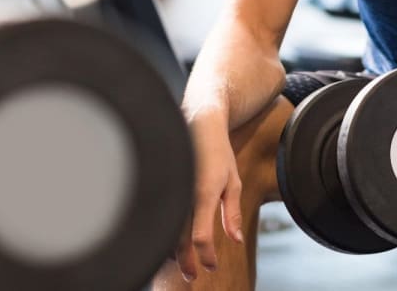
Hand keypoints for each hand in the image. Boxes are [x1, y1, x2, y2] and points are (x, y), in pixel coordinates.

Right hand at [175, 112, 244, 280]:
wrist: (197, 121)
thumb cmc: (218, 152)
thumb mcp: (232, 181)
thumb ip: (231, 213)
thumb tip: (235, 241)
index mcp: (203, 193)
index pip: (201, 236)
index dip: (205, 256)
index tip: (212, 267)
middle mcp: (184, 193)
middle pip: (178, 239)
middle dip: (185, 261)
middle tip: (192, 277)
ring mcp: (171, 188)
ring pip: (166, 229)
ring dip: (172, 250)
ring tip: (181, 263)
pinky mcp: (164, 185)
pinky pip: (161, 215)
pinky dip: (164, 233)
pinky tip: (170, 242)